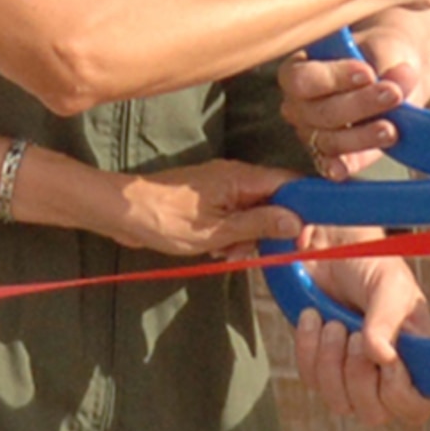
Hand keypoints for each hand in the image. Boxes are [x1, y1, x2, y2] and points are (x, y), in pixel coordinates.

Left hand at [104, 159, 300, 256]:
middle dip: (271, 228)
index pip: (288, 183)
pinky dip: (232, 233)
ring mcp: (221, 187)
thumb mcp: (217, 231)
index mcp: (241, 177)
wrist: (122, 213)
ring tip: (229, 254)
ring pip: (253, 210)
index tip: (307, 234)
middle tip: (261, 253)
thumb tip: (296, 221)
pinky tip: (217, 250)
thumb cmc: (166, 220)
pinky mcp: (208, 199)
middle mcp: (235, 176)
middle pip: (273, 199)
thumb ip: (259, 224)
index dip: (303, 207)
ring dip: (249, 235)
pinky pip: (233, 214)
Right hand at [277, 51, 411, 180]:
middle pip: (320, 112)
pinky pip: (330, 166)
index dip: (334, 78)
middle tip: (392, 94)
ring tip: (391, 128)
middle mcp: (298, 105)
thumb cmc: (382, 57)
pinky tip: (346, 169)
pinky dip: (338, 168)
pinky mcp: (331, 157)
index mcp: (297, 71)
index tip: (368, 73)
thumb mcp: (386, 50)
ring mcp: (311, 134)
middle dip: (358, 104)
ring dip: (362, 136)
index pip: (303, 79)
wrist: (397, 78)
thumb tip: (400, 80)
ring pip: (329, 141)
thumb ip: (389, 65)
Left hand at [295, 243, 429, 426]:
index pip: (417, 407)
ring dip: (331, 361)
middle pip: (374, 413)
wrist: (331, 249)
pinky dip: (308, 348)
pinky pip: (311, 380)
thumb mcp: (388, 284)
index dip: (401, 395)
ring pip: (339, 403)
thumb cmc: (371, 265)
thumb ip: (387, 319)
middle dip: (358, 375)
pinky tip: (313, 318)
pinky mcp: (321, 366)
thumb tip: (384, 357)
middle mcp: (386, 373)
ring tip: (333, 322)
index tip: (388, 362)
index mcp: (416, 357)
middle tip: (355, 333)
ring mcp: (352, 373)